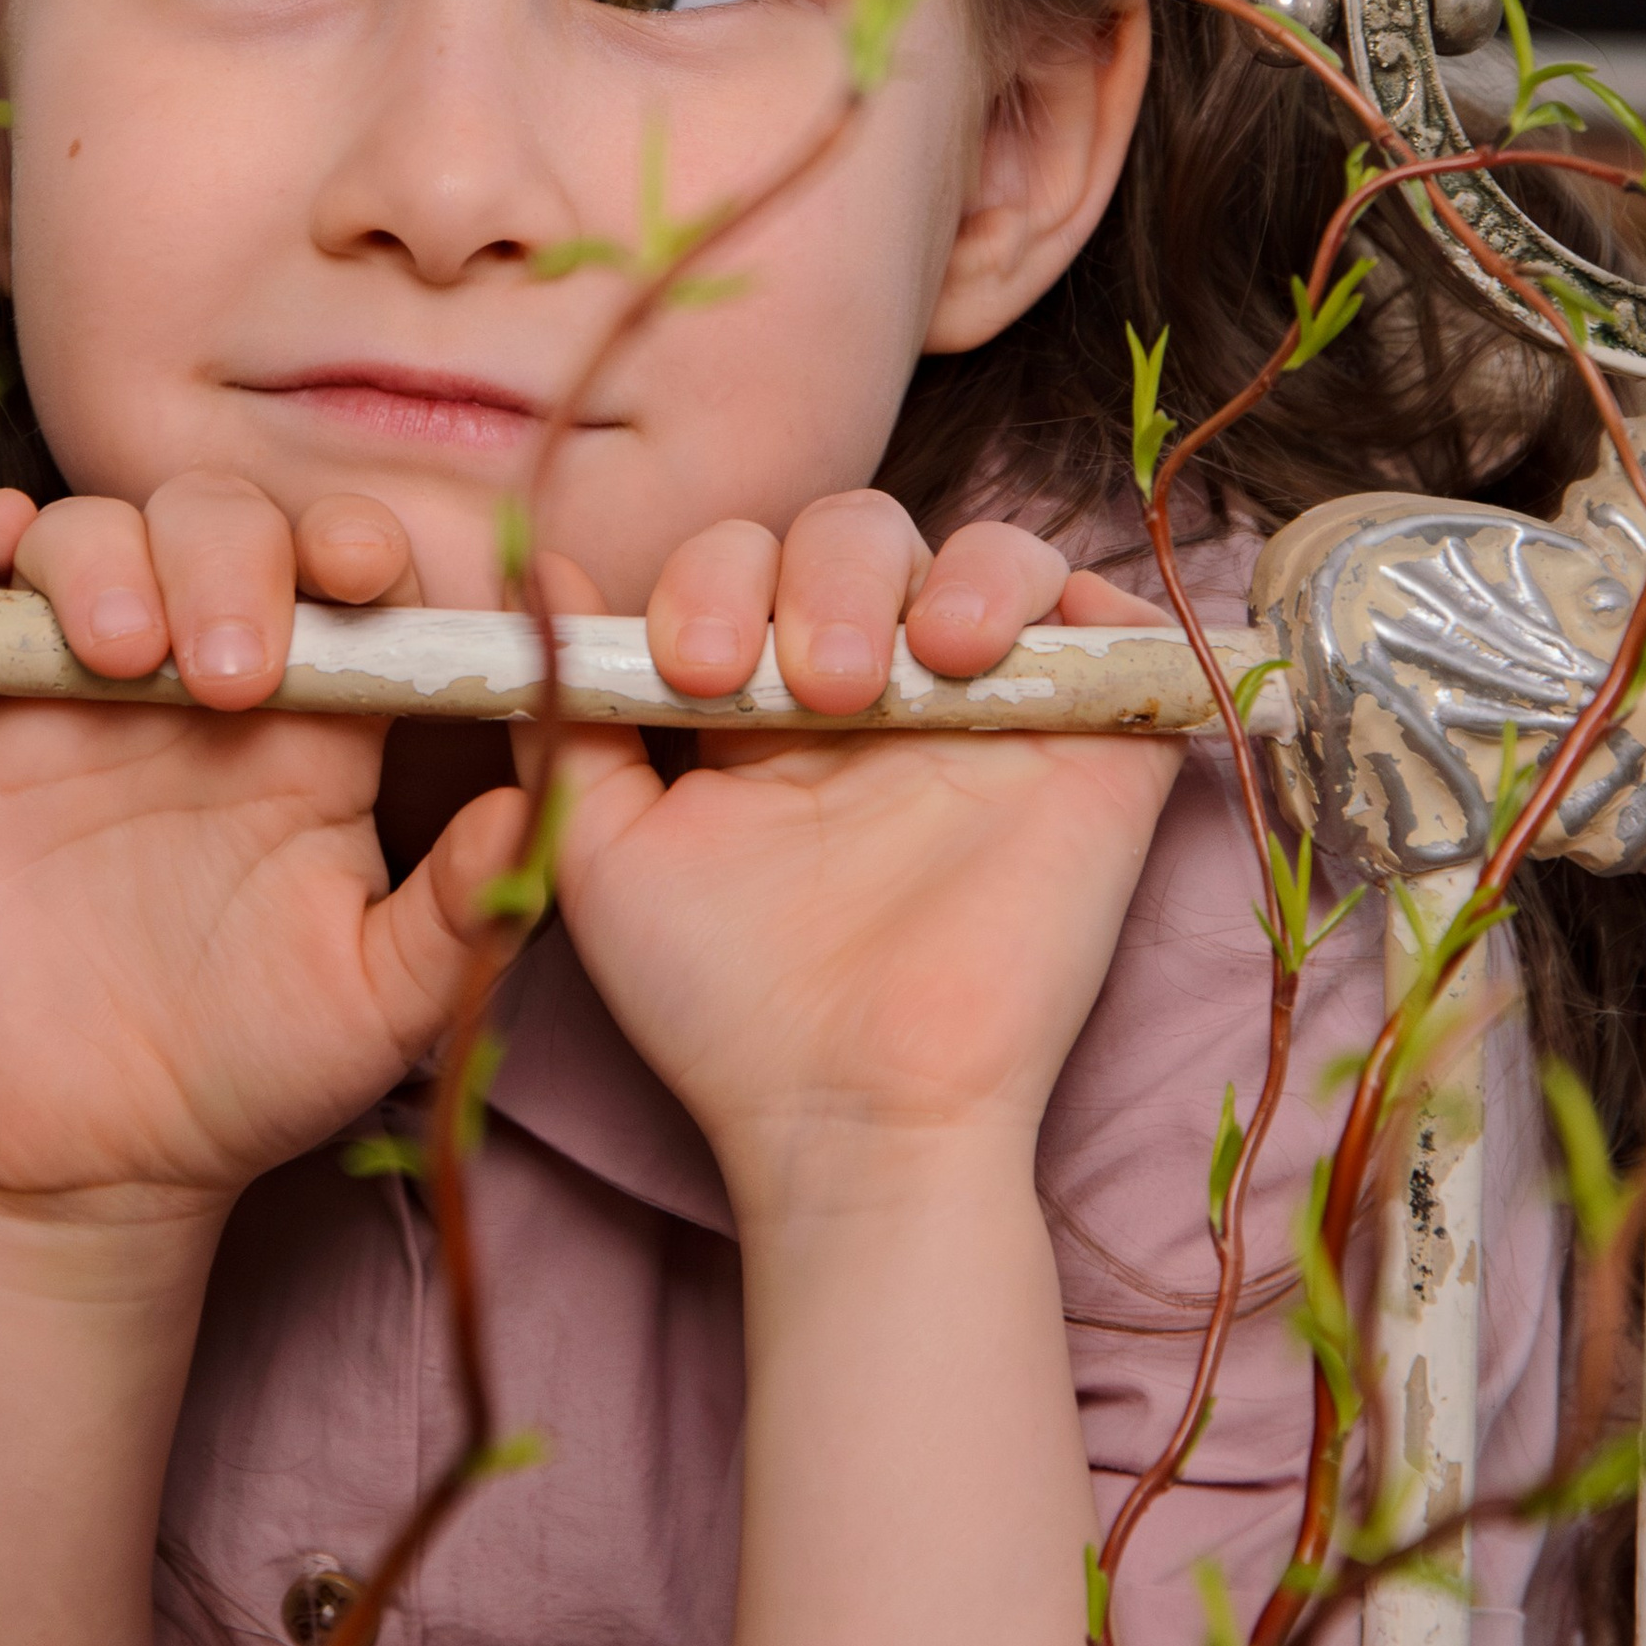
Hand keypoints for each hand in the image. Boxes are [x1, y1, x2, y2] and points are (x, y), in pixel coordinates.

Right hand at [0, 480, 524, 1223]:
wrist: (95, 1154)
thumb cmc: (255, 1066)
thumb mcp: (377, 1000)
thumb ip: (461, 908)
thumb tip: (543, 805)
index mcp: (317, 719)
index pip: (344, 574)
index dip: (361, 546)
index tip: (369, 574)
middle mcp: (201, 674)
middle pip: (223, 524)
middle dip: (237, 561)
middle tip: (238, 674)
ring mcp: (83, 687)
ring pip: (94, 536)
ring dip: (112, 562)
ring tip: (131, 659)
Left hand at [542, 494, 1182, 1212]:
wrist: (856, 1112)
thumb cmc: (723, 1002)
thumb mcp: (607, 851)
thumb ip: (568, 713)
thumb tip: (539, 577)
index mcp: (768, 703)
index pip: (747, 560)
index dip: (715, 580)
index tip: (694, 668)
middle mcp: (884, 690)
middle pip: (860, 534)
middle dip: (823, 578)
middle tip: (816, 689)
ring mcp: (993, 713)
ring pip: (988, 551)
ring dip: (948, 572)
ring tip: (927, 657)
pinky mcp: (1093, 747)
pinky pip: (1106, 615)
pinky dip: (1069, 594)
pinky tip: (1004, 649)